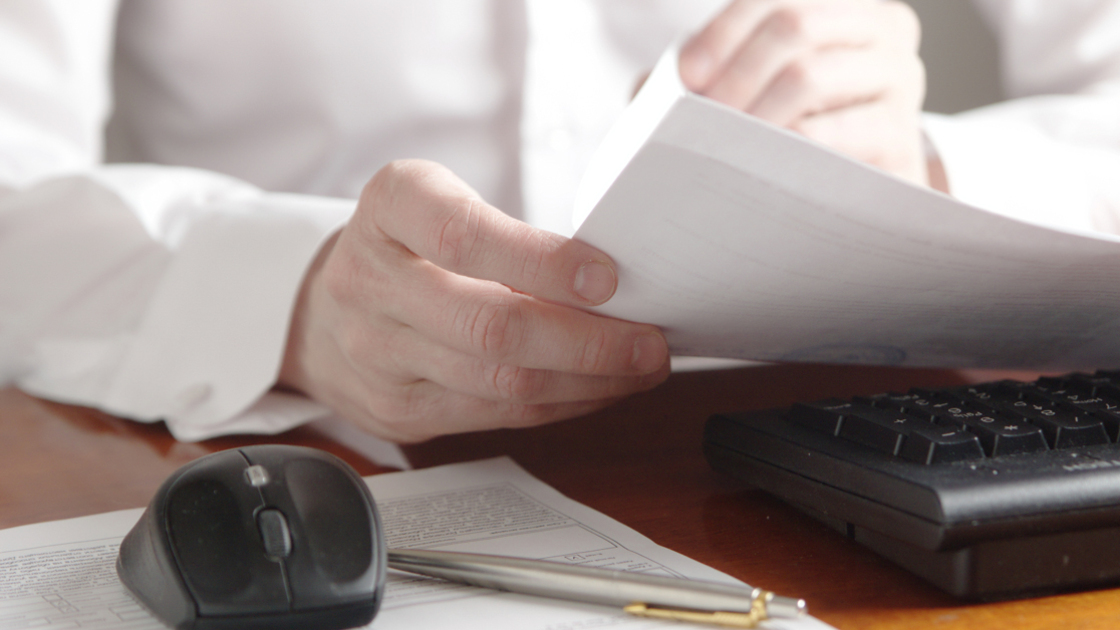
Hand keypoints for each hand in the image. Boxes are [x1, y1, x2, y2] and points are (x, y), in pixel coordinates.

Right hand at [279, 160, 669, 442]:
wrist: (320, 311)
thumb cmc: (402, 245)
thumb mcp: (437, 202)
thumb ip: (505, 231)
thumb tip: (613, 280)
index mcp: (388, 208)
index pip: (462, 237)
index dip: (539, 261)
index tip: (608, 276)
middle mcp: (371, 282)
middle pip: (489, 327)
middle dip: (587, 342)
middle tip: (650, 340)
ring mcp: (378, 356)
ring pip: (500, 383)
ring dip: (588, 381)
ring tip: (640, 366)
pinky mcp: (398, 411)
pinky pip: (496, 416)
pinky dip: (561, 405)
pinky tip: (598, 388)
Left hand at [680, 0, 927, 185]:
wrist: (855, 191)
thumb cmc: (793, 129)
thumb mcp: (753, 88)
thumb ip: (708, 73)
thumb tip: (653, 85)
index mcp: (843, 3)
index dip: (724, 30)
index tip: (687, 74)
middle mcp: (884, 27)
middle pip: (793, 25)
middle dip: (735, 71)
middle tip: (702, 115)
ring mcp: (900, 79)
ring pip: (809, 75)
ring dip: (752, 111)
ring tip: (723, 143)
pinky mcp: (901, 136)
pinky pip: (833, 134)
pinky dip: (785, 149)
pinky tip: (760, 166)